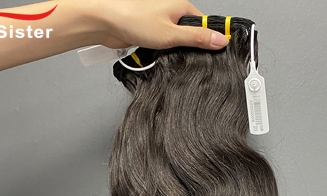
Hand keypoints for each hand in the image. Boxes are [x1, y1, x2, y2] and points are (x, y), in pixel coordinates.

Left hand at [80, 0, 229, 49]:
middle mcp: (171, 12)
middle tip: (186, 58)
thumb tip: (220, 39)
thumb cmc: (134, 20)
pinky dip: (163, 54)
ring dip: (174, 52)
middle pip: (190, 34)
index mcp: (181, 6)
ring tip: (169, 56)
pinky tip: (159, 57)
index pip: (203, 24)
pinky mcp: (150, 33)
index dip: (209, 39)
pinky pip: (163, 46)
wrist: (106, 23)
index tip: (213, 53)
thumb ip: (196, 39)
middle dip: (189, 49)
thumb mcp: (172, 34)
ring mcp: (160, 22)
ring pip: (176, 42)